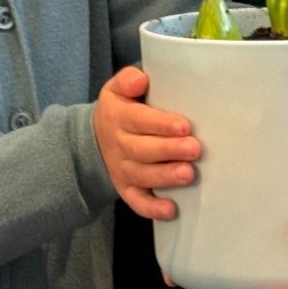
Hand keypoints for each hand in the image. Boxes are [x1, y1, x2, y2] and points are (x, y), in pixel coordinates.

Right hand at [93, 66, 200, 218]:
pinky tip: (171, 209)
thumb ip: (128, 79)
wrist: (93, 138)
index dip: (160, 124)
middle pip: (142, 150)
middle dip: (169, 150)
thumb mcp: (116, 88)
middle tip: (194, 149)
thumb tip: (140, 80)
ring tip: (188, 174)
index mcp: (118, 117)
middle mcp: (118, 145)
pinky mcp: (125, 188)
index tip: (184, 125)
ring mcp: (121, 169)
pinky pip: (136, 201)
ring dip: (165, 176)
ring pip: (142, 175)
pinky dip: (152, 208)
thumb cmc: (119, 108)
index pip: (138, 120)